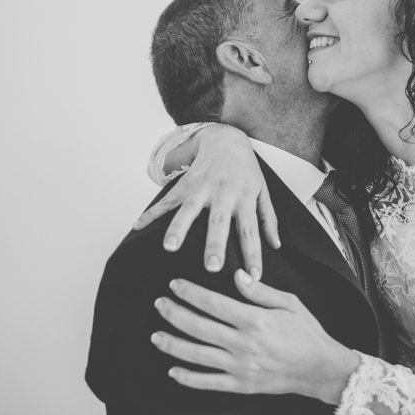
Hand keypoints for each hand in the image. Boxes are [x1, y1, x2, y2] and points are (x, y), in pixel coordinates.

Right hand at [133, 124, 280, 279]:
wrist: (226, 138)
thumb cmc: (246, 170)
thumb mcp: (263, 191)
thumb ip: (268, 219)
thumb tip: (276, 245)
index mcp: (244, 199)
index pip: (250, 230)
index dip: (253, 254)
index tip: (253, 276)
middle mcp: (223, 194)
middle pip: (219, 222)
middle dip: (214, 244)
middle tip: (211, 266)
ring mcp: (201, 188)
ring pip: (189, 210)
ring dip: (179, 228)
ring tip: (170, 247)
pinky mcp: (184, 184)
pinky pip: (166, 201)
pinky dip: (151, 214)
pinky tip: (138, 226)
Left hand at [151, 270, 360, 404]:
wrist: (320, 368)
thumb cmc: (306, 332)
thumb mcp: (289, 302)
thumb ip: (260, 290)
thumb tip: (237, 275)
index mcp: (255, 320)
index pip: (214, 303)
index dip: (191, 292)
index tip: (175, 284)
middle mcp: (244, 344)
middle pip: (199, 327)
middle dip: (174, 314)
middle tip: (159, 304)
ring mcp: (240, 367)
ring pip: (198, 355)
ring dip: (173, 344)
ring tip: (156, 335)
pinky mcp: (241, 385)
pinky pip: (208, 383)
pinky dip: (188, 378)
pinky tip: (173, 370)